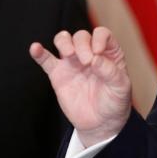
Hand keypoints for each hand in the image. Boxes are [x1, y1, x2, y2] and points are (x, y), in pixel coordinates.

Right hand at [30, 27, 131, 146]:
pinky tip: (35, 48)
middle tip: (86, 62)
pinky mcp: (58, 74)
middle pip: (81, 36)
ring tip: (68, 53)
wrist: (100, 123)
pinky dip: (39, 52)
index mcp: (108, 53)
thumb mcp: (121, 87)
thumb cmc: (114, 102)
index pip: (101, 34)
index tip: (98, 52)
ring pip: (63, 40)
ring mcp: (72, 63)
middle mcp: (89, 53)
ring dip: (63, 41)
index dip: (99, 38)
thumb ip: (110, 71)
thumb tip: (94, 59)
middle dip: (82, 44)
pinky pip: (46, 60)